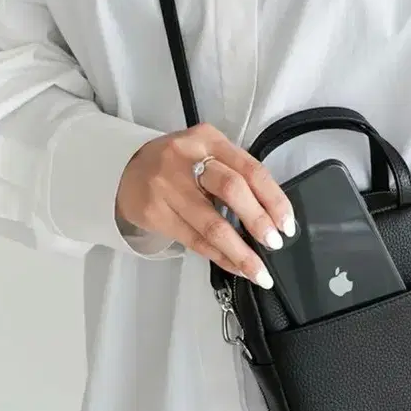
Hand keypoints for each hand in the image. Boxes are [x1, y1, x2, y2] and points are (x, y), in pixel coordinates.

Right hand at [116, 123, 295, 286]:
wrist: (124, 171)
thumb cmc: (176, 166)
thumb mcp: (205, 153)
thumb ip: (234, 174)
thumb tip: (271, 216)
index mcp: (207, 139)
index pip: (250, 169)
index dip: (273, 199)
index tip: (286, 224)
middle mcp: (186, 159)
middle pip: (232, 190)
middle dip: (258, 221)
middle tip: (274, 244)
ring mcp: (167, 186)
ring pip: (212, 224)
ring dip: (240, 252)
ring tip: (259, 272)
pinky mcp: (154, 212)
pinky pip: (194, 241)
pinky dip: (220, 257)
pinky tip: (236, 267)